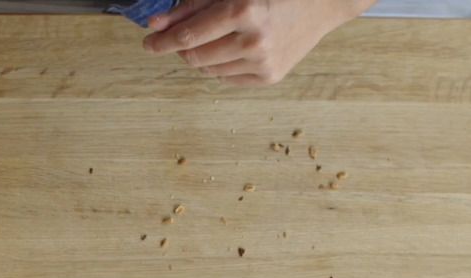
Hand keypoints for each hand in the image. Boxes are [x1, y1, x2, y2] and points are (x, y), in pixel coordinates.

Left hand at [144, 0, 373, 85]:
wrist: (321, 2)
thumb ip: (190, 6)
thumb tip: (156, 25)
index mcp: (243, 10)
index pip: (188, 36)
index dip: (162, 42)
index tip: (149, 44)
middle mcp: (254, 40)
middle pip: (194, 57)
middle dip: (181, 49)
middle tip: (180, 39)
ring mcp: (263, 63)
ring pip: (208, 71)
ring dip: (200, 57)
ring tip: (213, 38)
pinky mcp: (269, 77)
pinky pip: (227, 78)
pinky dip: (220, 65)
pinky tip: (232, 48)